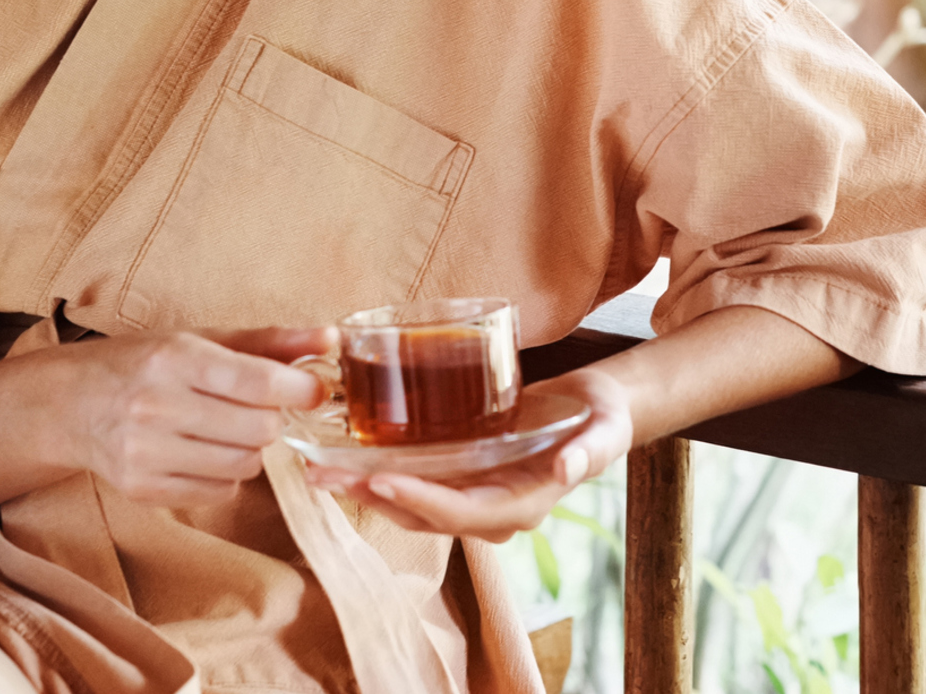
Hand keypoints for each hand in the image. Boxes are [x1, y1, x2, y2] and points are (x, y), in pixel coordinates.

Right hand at [61, 326, 328, 506]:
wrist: (73, 403)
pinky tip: (204, 453)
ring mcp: (146, 453)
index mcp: (175, 359)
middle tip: (256, 407)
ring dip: (250, 449)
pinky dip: (226, 476)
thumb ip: (271, 341)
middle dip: (271, 418)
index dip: (301, 388)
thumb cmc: (146, 363)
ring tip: (226, 429)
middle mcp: (157, 405)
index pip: (259, 381)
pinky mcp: (142, 490)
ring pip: (245, 465)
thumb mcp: (202, 339)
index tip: (314, 389)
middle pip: (260, 429)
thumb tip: (331, 338)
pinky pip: (220, 493)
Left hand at [304, 366, 634, 543]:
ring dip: (366, 489)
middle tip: (326, 477)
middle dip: (374, 497)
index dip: (421, 499)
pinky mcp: (462, 474)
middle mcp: (491, 510)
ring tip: (319, 471)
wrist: (594, 411)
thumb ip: (591, 451)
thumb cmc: (602, 417)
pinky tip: (347, 456)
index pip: (461, 511)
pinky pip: (415, 482)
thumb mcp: (606, 429)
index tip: (382, 479)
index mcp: (522, 506)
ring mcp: (474, 495)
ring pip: (411, 503)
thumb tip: (567, 470)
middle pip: (423, 514)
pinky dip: (380, 472)